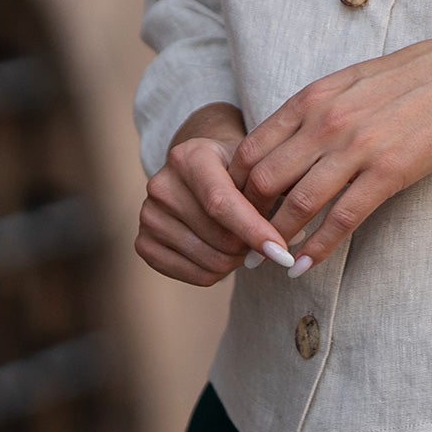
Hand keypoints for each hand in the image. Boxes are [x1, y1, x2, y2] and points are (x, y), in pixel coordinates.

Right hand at [136, 103, 290, 286]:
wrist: (202, 168)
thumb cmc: (239, 169)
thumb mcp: (258, 166)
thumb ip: (272, 195)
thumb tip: (288, 243)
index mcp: (189, 156)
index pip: (221, 202)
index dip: (254, 230)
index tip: (283, 253)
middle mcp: (161, 183)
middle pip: (219, 238)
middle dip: (251, 247)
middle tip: (265, 240)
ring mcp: (148, 215)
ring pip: (209, 260)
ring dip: (237, 261)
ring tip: (244, 243)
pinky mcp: (143, 242)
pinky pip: (192, 276)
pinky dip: (217, 273)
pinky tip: (224, 254)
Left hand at [232, 26, 431, 273]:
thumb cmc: (407, 80)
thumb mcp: (348, 82)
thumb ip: (311, 109)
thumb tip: (278, 141)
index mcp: (312, 98)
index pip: (251, 149)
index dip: (235, 186)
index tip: (234, 210)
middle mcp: (325, 122)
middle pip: (265, 181)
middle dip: (247, 218)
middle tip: (242, 242)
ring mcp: (356, 148)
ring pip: (298, 205)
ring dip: (277, 240)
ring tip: (267, 261)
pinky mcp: (387, 173)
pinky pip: (341, 220)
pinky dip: (317, 248)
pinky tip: (305, 266)